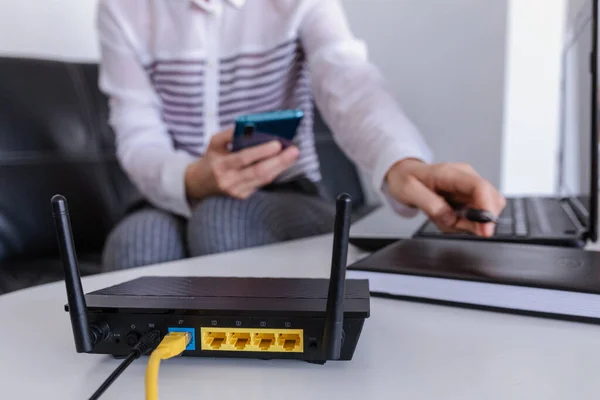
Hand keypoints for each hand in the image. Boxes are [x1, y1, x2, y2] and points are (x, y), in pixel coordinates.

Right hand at [185, 128, 299, 199]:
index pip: (243, 159)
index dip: (261, 152)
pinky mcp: (243, 196)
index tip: (277, 143)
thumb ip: (230, 134)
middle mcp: (229, 181)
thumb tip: (252, 127)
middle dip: (279, 161)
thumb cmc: (212, 158)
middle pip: (258, 172)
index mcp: (221, 165)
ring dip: (280, 166)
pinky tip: (283, 162)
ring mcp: (237, 191)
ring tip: (293, 154)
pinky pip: (262, 183)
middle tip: (294, 150)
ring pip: (263, 179)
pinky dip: (274, 171)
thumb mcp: (215, 143)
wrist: (199, 183)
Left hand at [385, 158, 505, 236]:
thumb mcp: (409, 192)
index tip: (485, 231)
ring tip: (444, 217)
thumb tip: (451, 219)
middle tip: (451, 223)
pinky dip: (465, 223)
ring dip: (469, 223)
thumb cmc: (406, 179)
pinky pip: (476, 216)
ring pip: (486, 211)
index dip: (487, 210)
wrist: (404, 174)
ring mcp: (469, 188)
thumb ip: (431, 205)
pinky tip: (447, 217)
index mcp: (451, 173)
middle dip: (476, 221)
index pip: (480, 188)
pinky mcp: (469, 197)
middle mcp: (466, 178)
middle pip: (492, 201)